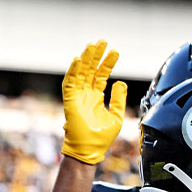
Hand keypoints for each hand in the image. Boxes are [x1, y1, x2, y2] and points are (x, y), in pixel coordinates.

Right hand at [61, 40, 126, 164]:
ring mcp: (77, 97)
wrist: (90, 150)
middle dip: (96, 56)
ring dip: (86, 59)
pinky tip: (80, 60)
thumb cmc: (102, 137)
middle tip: (102, 41)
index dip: (107, 63)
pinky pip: (70, 83)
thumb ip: (118, 99)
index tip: (115, 51)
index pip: (101, 75)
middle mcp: (86, 94)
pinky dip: (74, 71)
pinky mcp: (70, 101)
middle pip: (90, 70)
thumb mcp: (116, 116)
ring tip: (93, 45)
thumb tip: (120, 82)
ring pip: (80, 73)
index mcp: (96, 97)